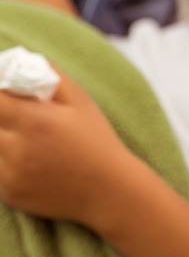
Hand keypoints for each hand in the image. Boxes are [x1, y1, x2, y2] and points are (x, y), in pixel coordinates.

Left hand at [0, 70, 129, 224]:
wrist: (109, 191)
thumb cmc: (97, 140)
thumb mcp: (80, 100)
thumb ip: (50, 76)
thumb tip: (21, 62)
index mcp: (33, 122)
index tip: (6, 93)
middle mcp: (16, 150)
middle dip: (1, 115)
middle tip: (17, 113)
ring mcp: (10, 176)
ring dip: (1, 137)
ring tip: (25, 135)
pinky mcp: (9, 195)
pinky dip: (4, 160)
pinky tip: (27, 158)